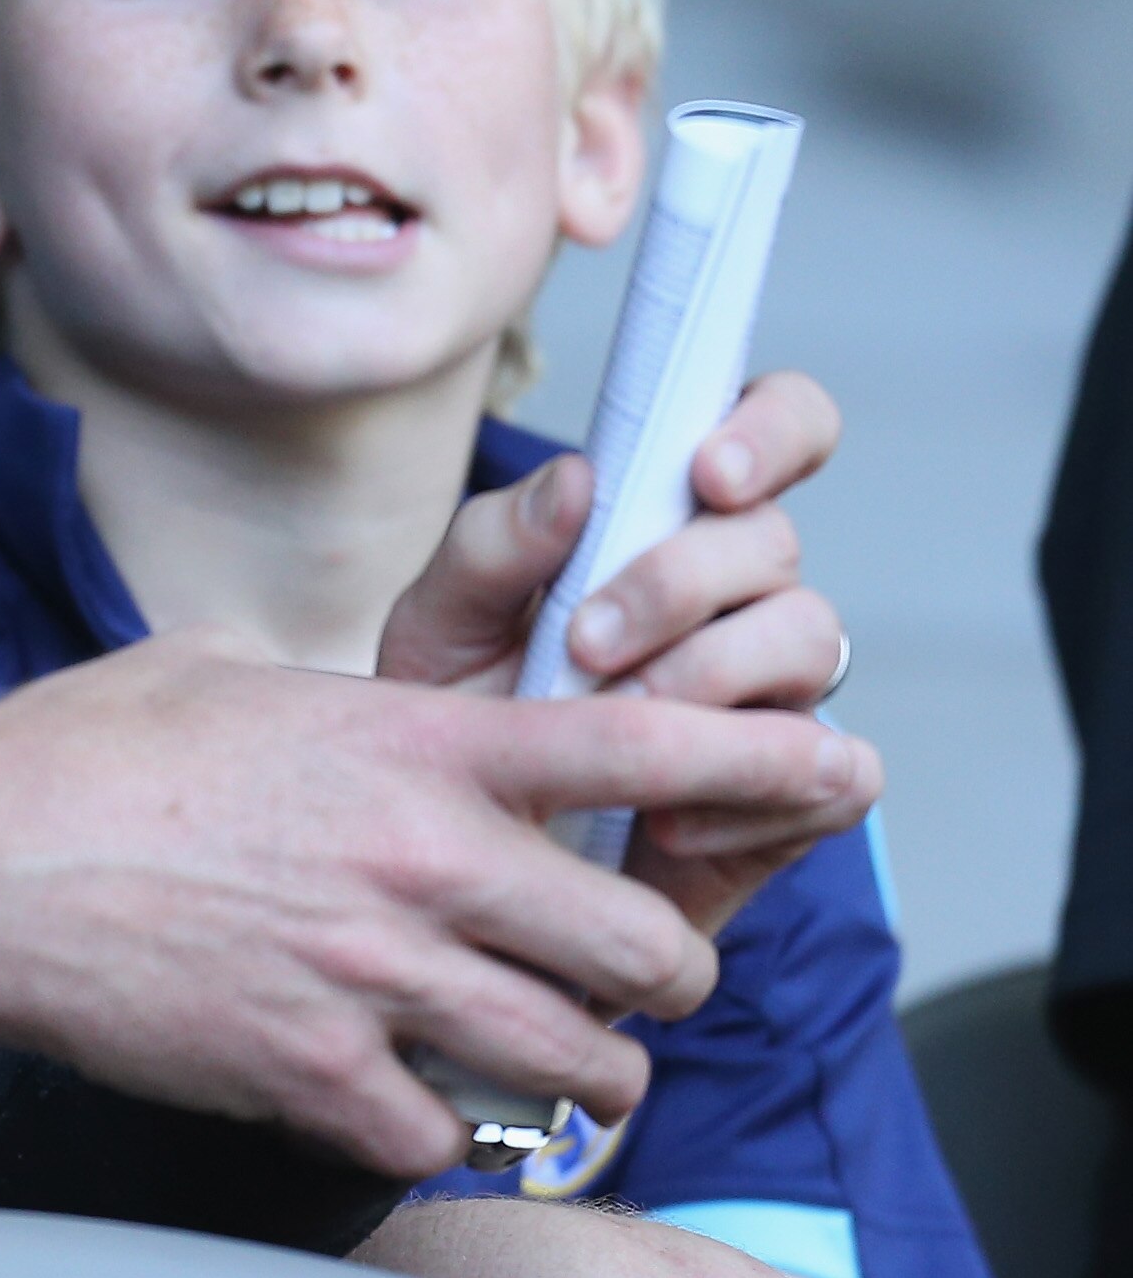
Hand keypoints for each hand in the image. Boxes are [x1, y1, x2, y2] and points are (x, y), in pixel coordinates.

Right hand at [0, 630, 874, 1176]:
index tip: (839, 771)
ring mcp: (372, 975)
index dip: (760, 758)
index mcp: (404, 743)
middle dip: (658, 977)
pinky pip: (456, 1137)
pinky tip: (396, 1098)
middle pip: (644, 948)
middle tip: (625, 985)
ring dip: (582, 1073)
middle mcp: (414, 859)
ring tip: (548, 1064)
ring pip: (581, 1063)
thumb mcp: (223, 672)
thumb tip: (385, 703)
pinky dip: (444, 1131)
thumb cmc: (74, 754)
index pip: (632, 745)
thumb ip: (341, 697)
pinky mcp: (317, 1073)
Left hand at [379, 370, 862, 929]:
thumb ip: (493, 544)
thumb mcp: (442, 620)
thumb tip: (574, 477)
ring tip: (613, 724)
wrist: (463, 849)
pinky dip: (750, 793)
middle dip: (676, 583)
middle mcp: (741, 592)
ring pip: (812, 639)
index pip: (774, 429)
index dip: (770, 428)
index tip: (706, 472)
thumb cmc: (461, 711)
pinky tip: (663, 819)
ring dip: (706, 676)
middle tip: (583, 641)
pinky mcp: (801, 787)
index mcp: (668, 520)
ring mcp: (780, 687)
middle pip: (773, 542)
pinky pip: (834, 771)